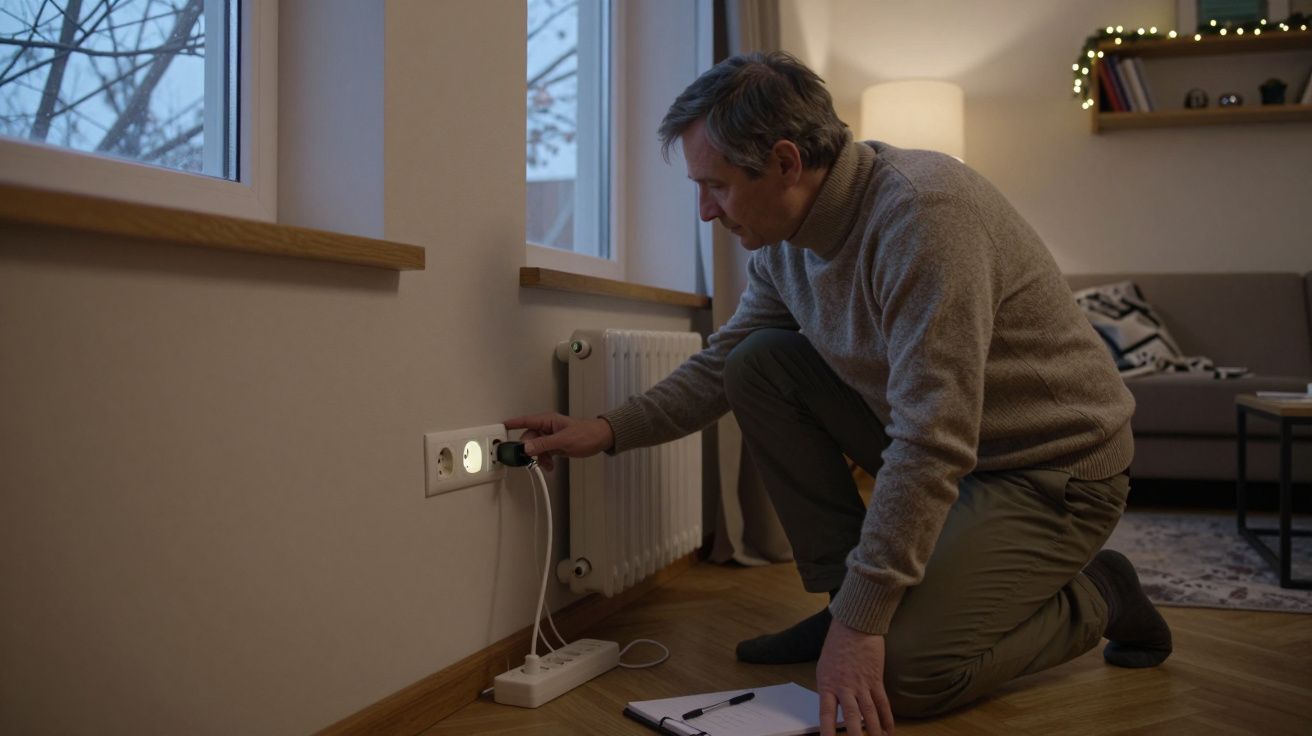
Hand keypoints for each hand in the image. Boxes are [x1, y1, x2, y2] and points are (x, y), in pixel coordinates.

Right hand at [503, 413, 613, 470]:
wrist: (601, 440)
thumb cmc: (586, 434)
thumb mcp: (564, 440)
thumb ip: (544, 444)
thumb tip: (526, 448)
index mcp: (548, 421)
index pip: (526, 421)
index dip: (513, 424)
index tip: (501, 427)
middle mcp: (548, 428)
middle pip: (530, 438)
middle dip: (530, 449)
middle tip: (531, 458)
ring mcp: (552, 438)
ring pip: (537, 448)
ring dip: (539, 457)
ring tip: (546, 465)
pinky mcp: (556, 446)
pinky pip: (545, 453)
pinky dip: (545, 460)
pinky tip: (550, 466)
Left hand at [816, 619, 894, 735]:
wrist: (854, 626)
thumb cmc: (836, 646)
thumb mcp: (824, 669)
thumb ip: (829, 690)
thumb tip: (833, 709)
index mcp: (828, 685)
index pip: (826, 713)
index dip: (827, 731)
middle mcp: (845, 687)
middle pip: (851, 717)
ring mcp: (862, 684)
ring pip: (870, 713)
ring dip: (874, 732)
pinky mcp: (876, 680)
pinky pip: (883, 703)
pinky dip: (887, 719)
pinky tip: (889, 731)